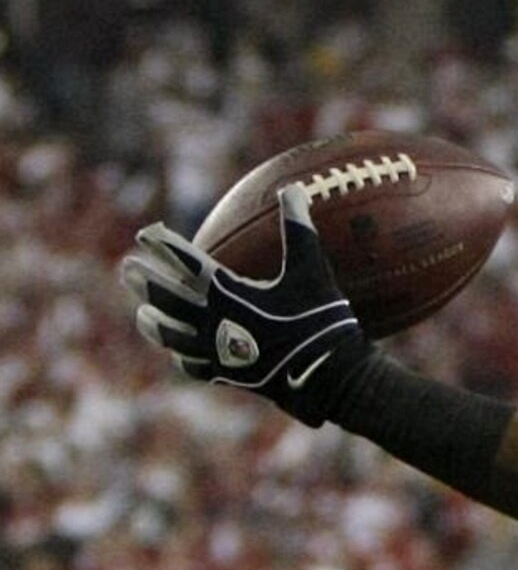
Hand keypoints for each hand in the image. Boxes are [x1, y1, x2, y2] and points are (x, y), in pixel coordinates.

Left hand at [118, 189, 369, 424]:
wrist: (337, 381)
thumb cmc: (324, 322)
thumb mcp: (314, 271)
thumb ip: (299, 229)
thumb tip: (295, 188)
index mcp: (230, 295)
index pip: (186, 264)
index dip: (163, 246)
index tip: (146, 234)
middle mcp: (217, 324)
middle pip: (168, 300)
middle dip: (146, 282)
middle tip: (127, 268)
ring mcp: (221, 355)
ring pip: (173, 338)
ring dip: (154, 324)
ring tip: (142, 314)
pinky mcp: (232, 378)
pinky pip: (196, 367)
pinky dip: (184, 357)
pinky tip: (179, 352)